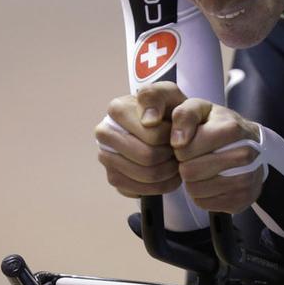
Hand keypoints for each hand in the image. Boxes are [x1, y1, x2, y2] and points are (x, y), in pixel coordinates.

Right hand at [95, 82, 186, 197]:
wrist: (167, 127)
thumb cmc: (168, 109)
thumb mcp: (169, 93)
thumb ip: (158, 97)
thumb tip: (148, 121)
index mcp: (117, 109)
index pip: (153, 135)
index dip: (170, 137)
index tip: (174, 132)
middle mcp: (105, 133)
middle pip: (148, 157)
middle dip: (170, 157)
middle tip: (178, 151)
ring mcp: (106, 157)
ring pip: (146, 176)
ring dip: (168, 172)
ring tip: (175, 162)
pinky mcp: (114, 177)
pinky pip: (140, 190)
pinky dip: (160, 186)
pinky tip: (167, 175)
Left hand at [170, 99, 263, 213]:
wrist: (252, 144)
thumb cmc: (219, 125)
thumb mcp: (201, 109)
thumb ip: (184, 115)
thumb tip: (177, 141)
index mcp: (232, 130)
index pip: (185, 149)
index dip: (180, 147)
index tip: (190, 142)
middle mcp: (244, 156)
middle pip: (190, 172)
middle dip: (186, 164)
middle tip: (195, 157)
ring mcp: (246, 180)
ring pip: (195, 190)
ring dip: (192, 180)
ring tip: (202, 167)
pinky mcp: (243, 200)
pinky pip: (204, 204)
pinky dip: (202, 194)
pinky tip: (210, 180)